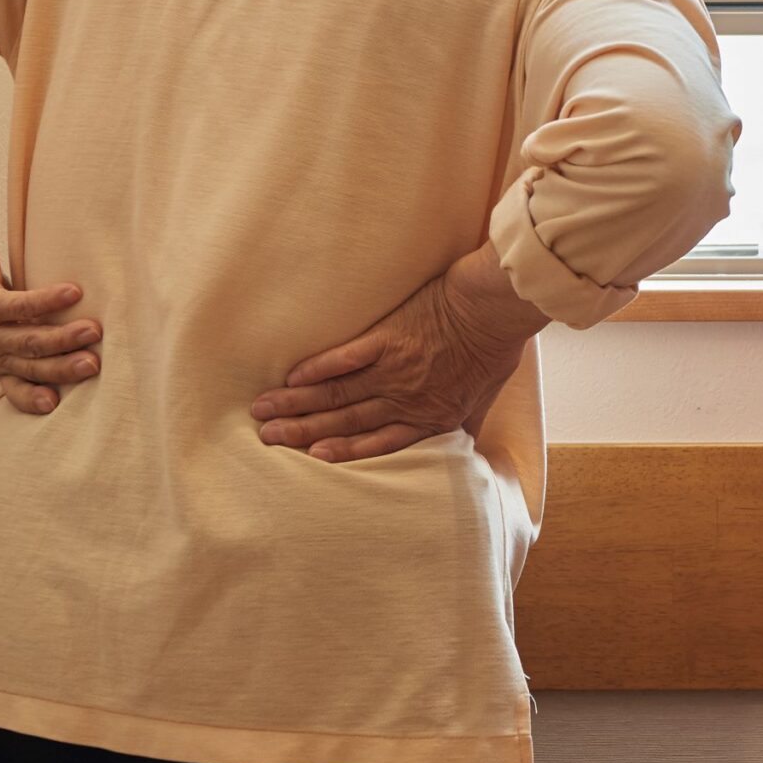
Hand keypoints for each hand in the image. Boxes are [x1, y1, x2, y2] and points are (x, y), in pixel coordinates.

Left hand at [0, 167, 100, 415]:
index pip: (15, 386)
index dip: (32, 399)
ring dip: (62, 337)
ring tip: (93, 329)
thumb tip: (85, 337)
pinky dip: (47, 300)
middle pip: (30, 365)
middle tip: (94, 364)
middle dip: (64, 368)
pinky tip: (72, 292)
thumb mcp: (6, 320)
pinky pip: (19, 304)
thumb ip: (34, 331)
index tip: (56, 405)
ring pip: (27, 339)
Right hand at [252, 246, 547, 461]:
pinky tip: (291, 377)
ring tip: (264, 412)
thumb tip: (463, 442)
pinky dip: (317, 369)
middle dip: (302, 432)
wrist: (498, 306)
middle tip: (267, 438)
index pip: (378, 443)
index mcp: (429, 416)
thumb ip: (464, 419)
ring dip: (297, 404)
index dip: (342, 452)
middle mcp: (405, 400)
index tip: (312, 456)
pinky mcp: (388, 338)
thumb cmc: (498, 346)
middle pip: (345, 421)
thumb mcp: (486, 396)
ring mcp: (394, 370)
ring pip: (336, 394)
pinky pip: (345, 359)